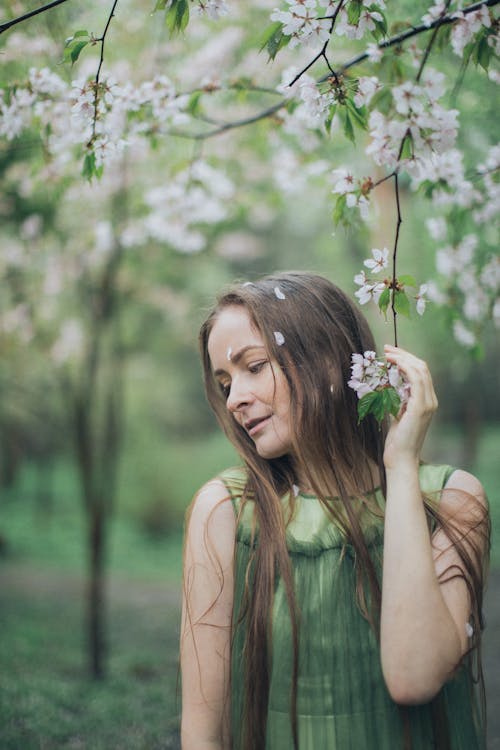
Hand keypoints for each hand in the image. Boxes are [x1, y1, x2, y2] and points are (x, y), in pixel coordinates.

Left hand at [382, 345, 437, 469]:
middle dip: (404, 354)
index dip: (407, 359)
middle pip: (422, 367)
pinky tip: (394, 364)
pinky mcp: (421, 407)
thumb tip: (387, 385)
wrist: (401, 458)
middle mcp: (431, 400)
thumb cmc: (397, 440)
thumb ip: (397, 400)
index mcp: (427, 401)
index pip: (421, 372)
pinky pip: (416, 380)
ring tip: (388, 354)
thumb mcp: (397, 415)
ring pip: (420, 370)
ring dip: (403, 358)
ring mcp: (428, 403)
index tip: (390, 353)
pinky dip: (405, 368)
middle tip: (387, 349)